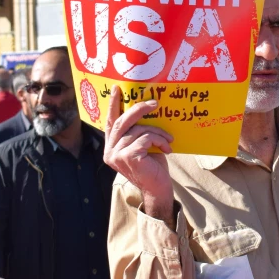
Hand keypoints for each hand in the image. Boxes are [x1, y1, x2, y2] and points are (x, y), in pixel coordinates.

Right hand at [103, 85, 174, 226]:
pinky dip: (159, 140)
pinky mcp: (129, 157)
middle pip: (122, 121)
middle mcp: (110, 151)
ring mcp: (117, 155)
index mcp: (111, 146)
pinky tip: (166, 148)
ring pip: (138, 130)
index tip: (118, 89)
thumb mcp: (142, 145)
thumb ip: (137, 131)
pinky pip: (145, 138)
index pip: (110, 122)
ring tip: (168, 139)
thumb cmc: (152, 166)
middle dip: (139, 109)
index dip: (114, 105)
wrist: (158, 189)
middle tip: (154, 103)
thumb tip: (145, 108)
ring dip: (157, 131)